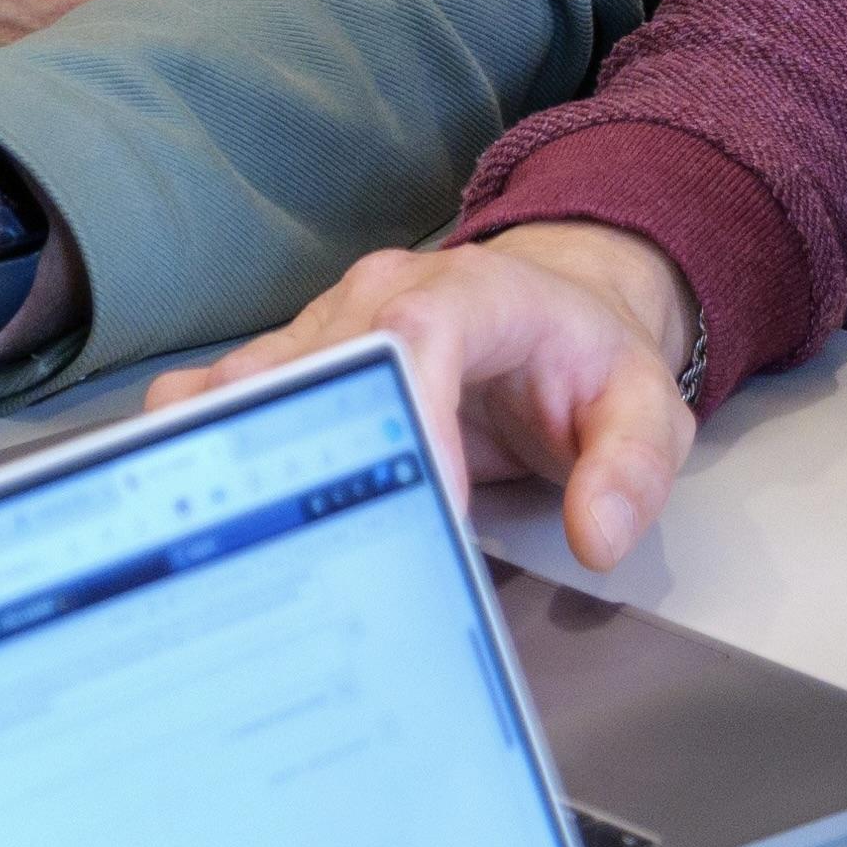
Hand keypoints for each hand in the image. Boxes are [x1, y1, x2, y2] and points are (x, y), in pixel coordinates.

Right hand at [148, 225, 699, 571]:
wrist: (553, 314)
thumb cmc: (588, 363)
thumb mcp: (647, 411)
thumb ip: (635, 469)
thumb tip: (596, 533)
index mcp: (474, 293)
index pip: (418, 329)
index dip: (406, 408)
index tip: (425, 500)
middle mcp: (382, 294)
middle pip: (315, 363)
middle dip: (303, 456)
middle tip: (308, 554)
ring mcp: (325, 326)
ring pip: (251, 382)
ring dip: (237, 461)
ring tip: (238, 549)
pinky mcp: (291, 364)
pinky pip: (217, 397)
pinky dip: (199, 448)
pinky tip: (198, 513)